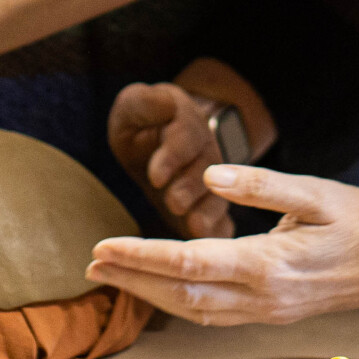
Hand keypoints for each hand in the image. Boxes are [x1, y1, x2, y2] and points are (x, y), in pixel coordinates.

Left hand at [82, 164, 358, 324]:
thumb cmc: (358, 221)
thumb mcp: (314, 192)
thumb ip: (261, 185)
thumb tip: (209, 173)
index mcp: (268, 265)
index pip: (189, 262)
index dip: (141, 256)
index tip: (103, 246)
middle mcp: (262, 296)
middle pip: (181, 294)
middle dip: (132, 280)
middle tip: (91, 264)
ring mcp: (266, 310)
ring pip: (193, 311)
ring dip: (149, 294)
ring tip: (114, 276)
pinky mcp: (270, 312)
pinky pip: (213, 315)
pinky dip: (178, 302)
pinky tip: (160, 288)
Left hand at [109, 82, 233, 237]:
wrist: (158, 142)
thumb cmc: (142, 125)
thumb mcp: (137, 106)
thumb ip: (146, 103)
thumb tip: (165, 104)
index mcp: (189, 124)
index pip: (187, 136)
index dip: (173, 155)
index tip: (156, 175)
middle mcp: (209, 156)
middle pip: (208, 172)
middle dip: (191, 188)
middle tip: (173, 202)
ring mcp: (216, 187)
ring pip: (218, 201)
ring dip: (207, 214)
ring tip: (194, 227)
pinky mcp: (211, 214)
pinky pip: (221, 227)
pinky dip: (217, 240)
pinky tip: (207, 255)